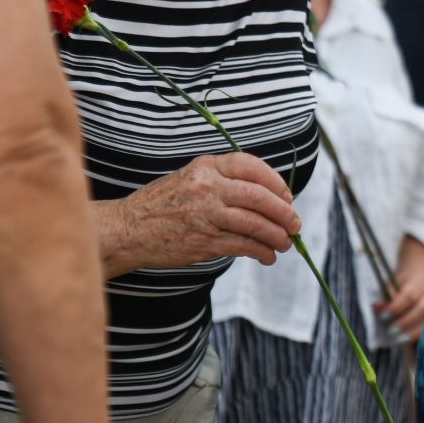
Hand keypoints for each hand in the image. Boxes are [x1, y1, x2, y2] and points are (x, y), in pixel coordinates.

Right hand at [111, 153, 300, 270]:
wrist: (128, 229)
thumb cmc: (163, 205)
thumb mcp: (191, 179)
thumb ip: (224, 182)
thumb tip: (269, 197)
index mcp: (206, 166)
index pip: (252, 166)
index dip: (276, 182)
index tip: (287, 197)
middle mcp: (208, 187)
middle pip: (260, 197)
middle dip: (284, 213)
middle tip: (295, 225)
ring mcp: (206, 214)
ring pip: (255, 224)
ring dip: (277, 236)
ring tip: (285, 243)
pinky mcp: (204, 241)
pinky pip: (243, 245)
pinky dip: (261, 252)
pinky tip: (267, 256)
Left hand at [375, 236, 423, 340]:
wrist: (422, 276)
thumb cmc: (405, 282)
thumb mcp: (393, 283)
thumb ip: (386, 296)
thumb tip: (377, 308)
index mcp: (420, 283)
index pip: (409, 296)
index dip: (396, 307)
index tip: (383, 316)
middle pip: (423, 309)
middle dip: (406, 322)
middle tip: (391, 331)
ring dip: (415, 333)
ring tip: (400, 340)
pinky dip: (421, 336)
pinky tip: (410, 343)